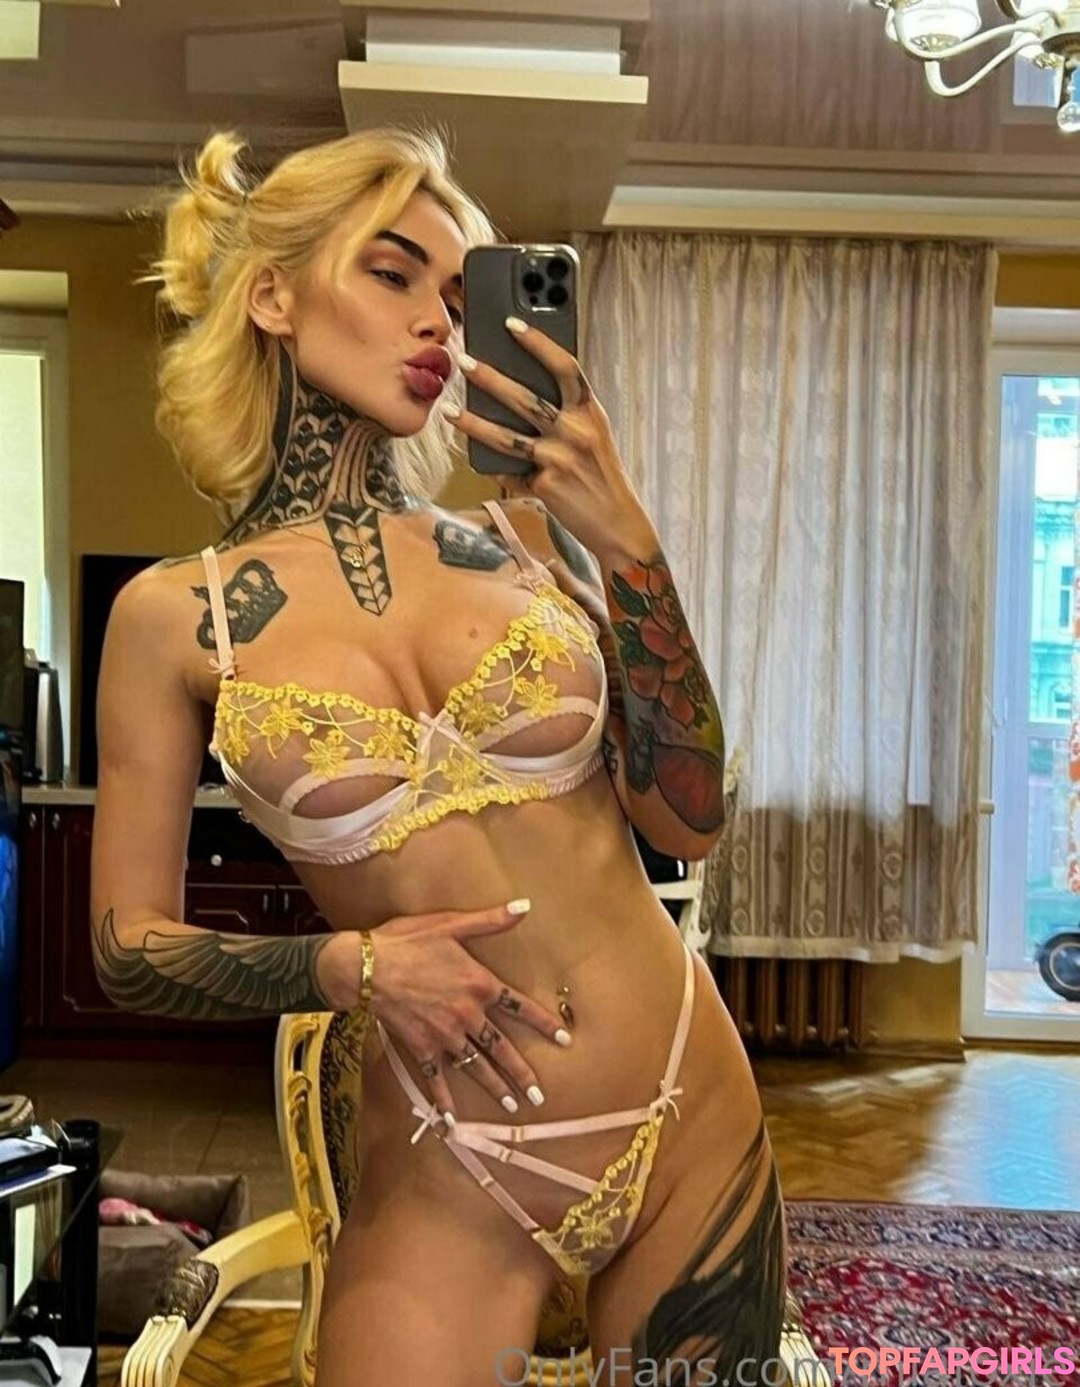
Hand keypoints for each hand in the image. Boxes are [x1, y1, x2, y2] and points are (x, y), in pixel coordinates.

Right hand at [359, 902, 570, 1119]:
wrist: (367, 968)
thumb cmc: (408, 941)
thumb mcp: (451, 924)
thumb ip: (490, 920)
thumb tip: (525, 906)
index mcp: (479, 985)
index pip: (519, 1006)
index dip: (543, 1023)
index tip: (563, 1039)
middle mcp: (467, 1015)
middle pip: (501, 1047)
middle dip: (522, 1072)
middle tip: (539, 1095)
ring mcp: (444, 1035)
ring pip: (476, 1066)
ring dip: (495, 1087)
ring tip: (512, 1105)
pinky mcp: (421, 1048)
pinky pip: (436, 1078)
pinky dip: (444, 1100)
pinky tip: (451, 1121)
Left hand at [446, 322, 657, 561]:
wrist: (617, 523)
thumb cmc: (600, 475)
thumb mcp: (593, 436)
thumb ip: (567, 414)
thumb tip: (519, 393)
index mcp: (591, 413)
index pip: (565, 367)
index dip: (538, 342)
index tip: (511, 323)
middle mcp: (576, 432)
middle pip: (526, 398)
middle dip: (491, 378)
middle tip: (464, 361)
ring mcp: (559, 459)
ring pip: (506, 436)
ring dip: (474, 421)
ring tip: (451, 409)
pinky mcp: (545, 486)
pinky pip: (509, 471)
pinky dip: (491, 465)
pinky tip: (470, 456)